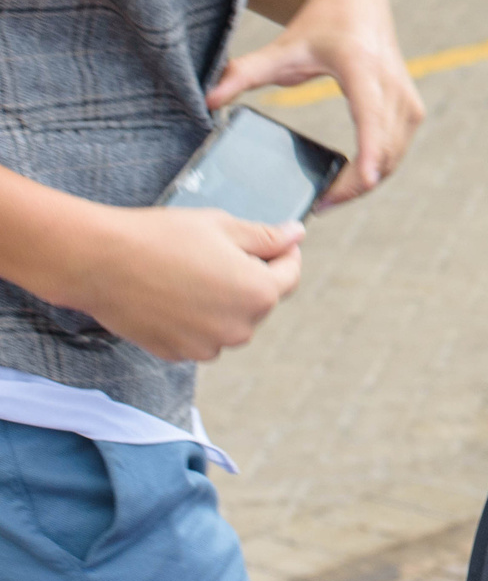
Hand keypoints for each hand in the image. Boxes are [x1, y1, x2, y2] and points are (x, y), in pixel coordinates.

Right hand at [64, 204, 304, 360]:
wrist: (99, 262)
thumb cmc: (161, 237)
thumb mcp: (223, 226)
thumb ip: (266, 237)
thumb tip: (296, 234)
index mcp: (259, 293)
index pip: (290, 275)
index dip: (285, 254)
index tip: (274, 242)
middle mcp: (239, 328)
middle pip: (260, 301)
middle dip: (249, 278)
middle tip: (217, 253)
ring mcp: (206, 346)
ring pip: (230, 322)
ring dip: (222, 302)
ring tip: (190, 274)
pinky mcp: (176, 354)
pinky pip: (200, 336)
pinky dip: (194, 320)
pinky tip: (171, 295)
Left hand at [209, 0, 421, 204]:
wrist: (359, 4)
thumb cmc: (318, 27)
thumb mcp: (280, 49)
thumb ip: (243, 74)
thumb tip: (207, 102)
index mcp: (360, 66)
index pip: (370, 114)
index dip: (370, 148)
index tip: (365, 178)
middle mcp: (390, 83)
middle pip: (385, 145)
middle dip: (358, 183)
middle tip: (322, 206)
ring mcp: (406, 97)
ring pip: (395, 153)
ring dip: (368, 180)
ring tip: (331, 197)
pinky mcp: (411, 108)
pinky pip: (398, 148)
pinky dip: (378, 167)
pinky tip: (351, 180)